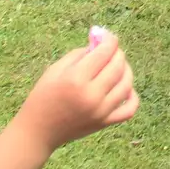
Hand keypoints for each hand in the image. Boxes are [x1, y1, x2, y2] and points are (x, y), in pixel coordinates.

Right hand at [14, 34, 138, 157]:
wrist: (36, 132)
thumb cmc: (43, 97)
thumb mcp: (55, 70)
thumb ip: (80, 53)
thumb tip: (101, 41)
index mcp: (76, 79)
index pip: (105, 51)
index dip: (109, 39)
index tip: (107, 36)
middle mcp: (91, 95)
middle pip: (118, 65)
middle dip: (116, 53)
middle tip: (109, 51)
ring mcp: (100, 111)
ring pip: (127, 84)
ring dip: (126, 70)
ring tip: (116, 66)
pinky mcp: (104, 123)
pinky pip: (130, 109)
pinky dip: (132, 96)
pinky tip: (124, 88)